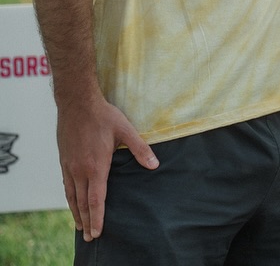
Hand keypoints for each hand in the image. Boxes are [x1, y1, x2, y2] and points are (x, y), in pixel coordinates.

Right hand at [56, 94, 157, 240]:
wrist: (77, 103)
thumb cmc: (104, 116)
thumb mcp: (126, 130)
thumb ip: (140, 149)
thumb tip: (154, 165)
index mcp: (96, 166)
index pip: (96, 199)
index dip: (97, 217)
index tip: (98, 231)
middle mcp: (80, 170)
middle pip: (82, 202)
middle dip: (86, 221)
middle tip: (90, 237)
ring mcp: (69, 166)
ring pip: (71, 196)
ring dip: (76, 212)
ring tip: (80, 226)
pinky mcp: (64, 160)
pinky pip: (66, 185)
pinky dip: (69, 198)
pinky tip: (72, 202)